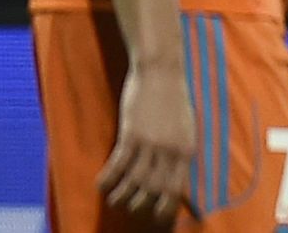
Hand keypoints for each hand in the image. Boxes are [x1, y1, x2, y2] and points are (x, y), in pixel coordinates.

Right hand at [97, 63, 195, 223]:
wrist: (160, 70)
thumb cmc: (172, 97)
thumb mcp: (186, 127)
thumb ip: (181, 152)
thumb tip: (177, 177)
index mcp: (186, 151)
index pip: (176, 190)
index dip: (166, 208)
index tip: (158, 218)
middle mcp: (170, 151)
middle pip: (153, 189)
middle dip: (141, 204)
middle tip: (132, 208)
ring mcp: (150, 143)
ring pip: (134, 181)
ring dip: (122, 195)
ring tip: (114, 201)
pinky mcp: (132, 133)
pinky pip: (118, 164)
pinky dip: (108, 179)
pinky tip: (101, 185)